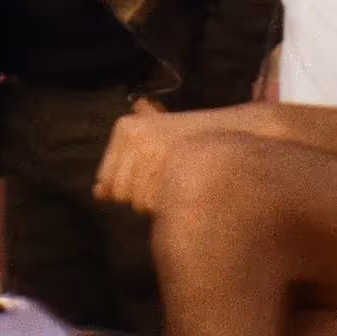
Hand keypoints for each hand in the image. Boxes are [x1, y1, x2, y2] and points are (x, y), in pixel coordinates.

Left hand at [94, 98, 279, 215]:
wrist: (239, 135)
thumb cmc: (194, 142)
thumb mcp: (153, 144)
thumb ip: (124, 167)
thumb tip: (97, 194)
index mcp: (125, 128)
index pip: (107, 180)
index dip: (131, 187)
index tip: (153, 178)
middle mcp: (133, 138)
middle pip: (121, 193)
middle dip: (144, 193)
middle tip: (169, 178)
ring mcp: (149, 153)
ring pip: (138, 203)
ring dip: (158, 200)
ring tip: (180, 181)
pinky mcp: (166, 170)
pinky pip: (156, 207)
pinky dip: (170, 205)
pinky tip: (187, 189)